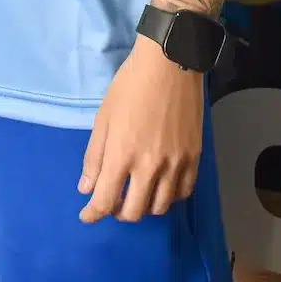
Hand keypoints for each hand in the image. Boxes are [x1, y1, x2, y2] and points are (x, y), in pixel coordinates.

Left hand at [78, 33, 203, 223]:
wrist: (170, 65)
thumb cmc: (129, 86)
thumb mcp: (103, 118)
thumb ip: (94, 157)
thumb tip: (87, 189)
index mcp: (122, 156)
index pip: (105, 201)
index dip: (92, 214)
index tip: (86, 216)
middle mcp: (149, 167)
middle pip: (133, 212)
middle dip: (117, 212)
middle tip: (112, 201)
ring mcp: (175, 164)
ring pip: (159, 207)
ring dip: (143, 207)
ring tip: (136, 195)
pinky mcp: (194, 158)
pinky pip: (182, 193)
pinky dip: (169, 197)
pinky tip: (160, 187)